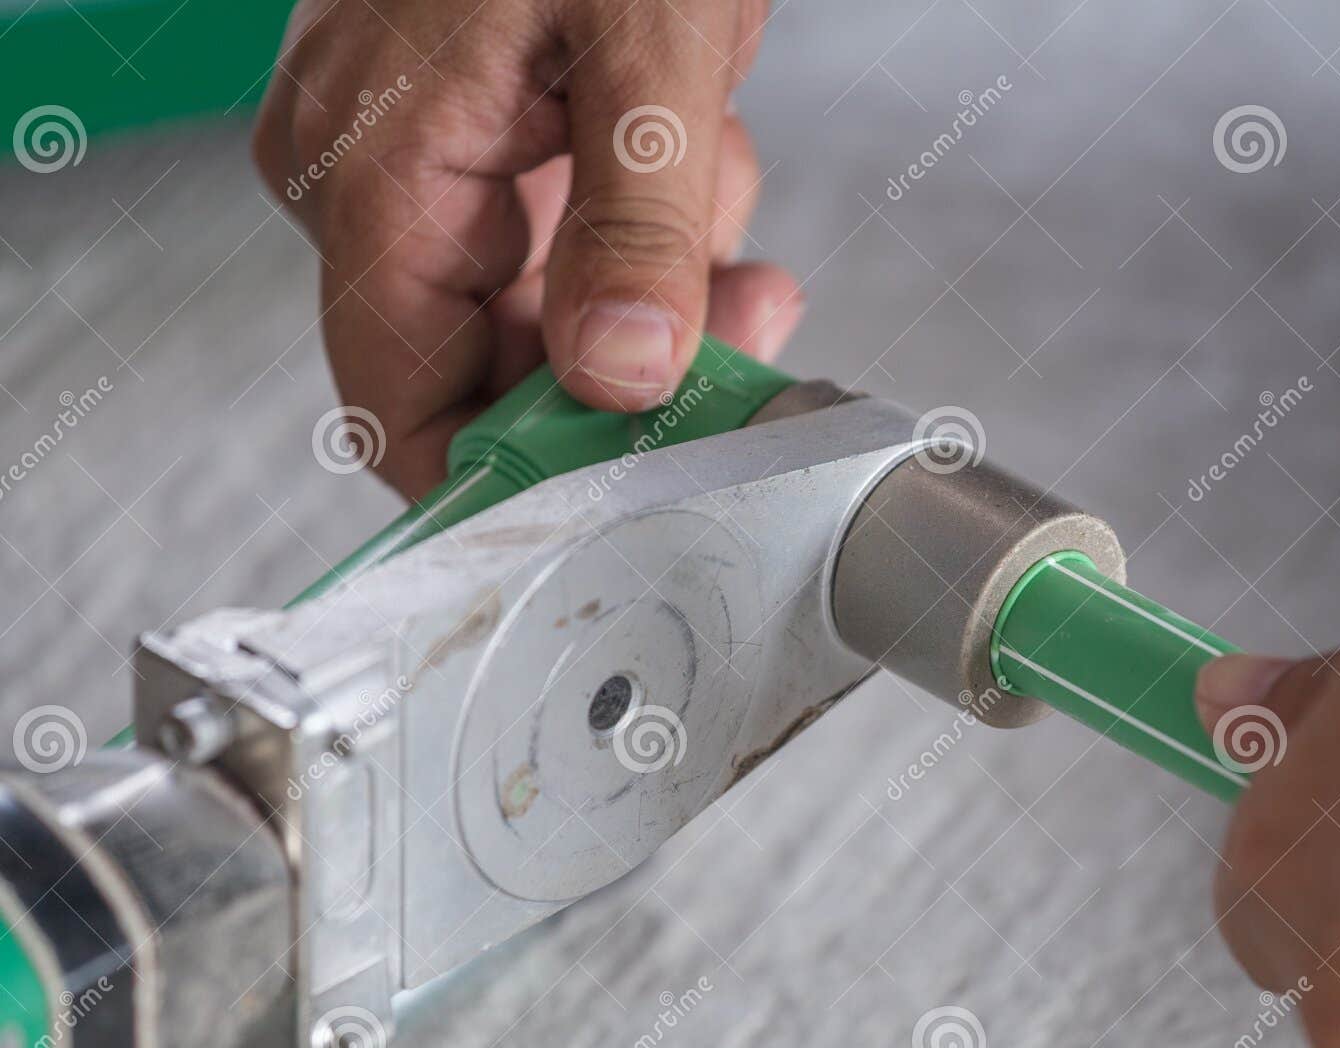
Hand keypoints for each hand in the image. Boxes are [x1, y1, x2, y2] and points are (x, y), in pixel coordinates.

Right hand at [253, 0, 801, 497]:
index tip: (629, 491)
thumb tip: (620, 373)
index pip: (405, 411)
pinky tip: (692, 150)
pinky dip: (650, 224)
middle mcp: (377, 186)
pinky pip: (568, 238)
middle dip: (638, 359)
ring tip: (713, 170)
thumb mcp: (647, 44)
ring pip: (551, 307)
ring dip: (660, 278)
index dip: (513, 479)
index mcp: (377, 178)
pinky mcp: (485, 140)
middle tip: (744, 317)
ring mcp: (425, 163)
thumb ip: (636, 222)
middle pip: (499, 366)